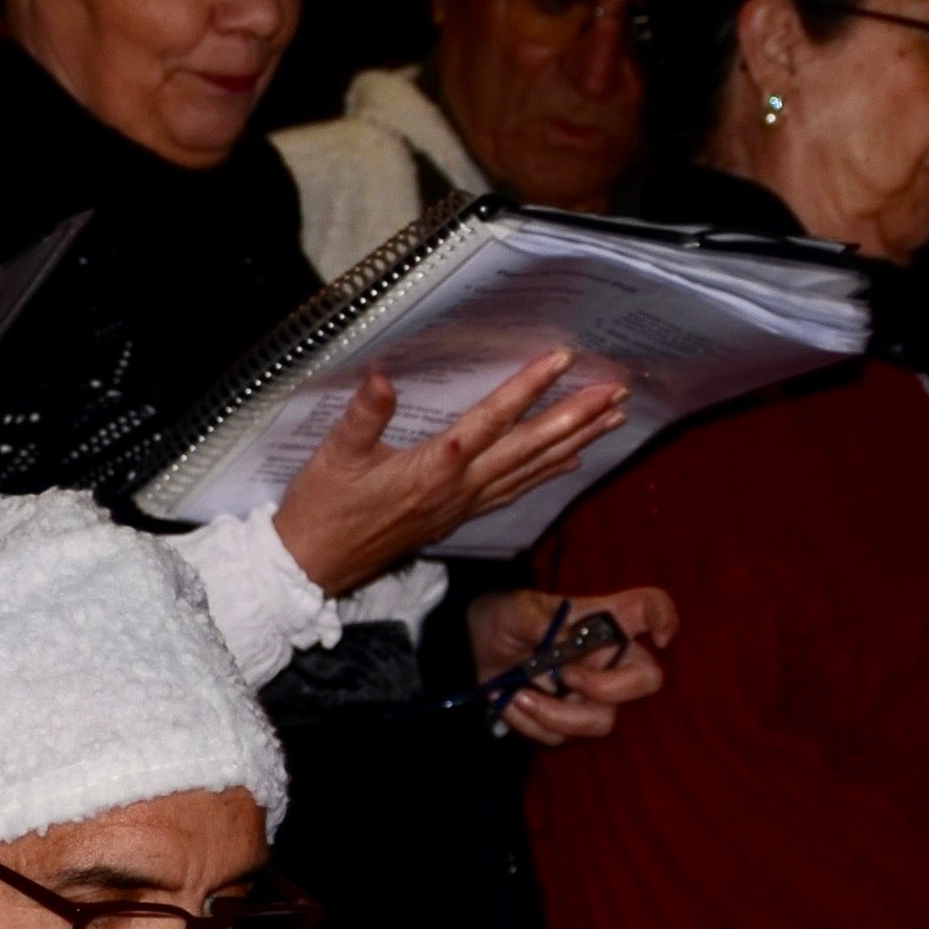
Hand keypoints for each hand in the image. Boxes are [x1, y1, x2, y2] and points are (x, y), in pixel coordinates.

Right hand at [270, 353, 630, 596]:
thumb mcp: (333, 457)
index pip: (491, 421)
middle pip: (528, 448)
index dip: (527, 388)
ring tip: (613, 419)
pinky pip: (514, 492)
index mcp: (433, 469)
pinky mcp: (457, 517)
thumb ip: (362, 417)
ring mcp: (461, 506)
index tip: (562, 360)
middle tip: (616, 392)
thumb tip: (383, 378)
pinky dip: (547, 474)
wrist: (312, 568)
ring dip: (575, 443)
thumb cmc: (321, 511)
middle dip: (576, 417)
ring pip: (530, 470)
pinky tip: (571, 461)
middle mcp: (458, 489)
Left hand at [464, 586, 676, 744]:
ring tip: (519, 693)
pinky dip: (530, 722)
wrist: (473, 647)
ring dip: (556, 713)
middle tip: (567, 677)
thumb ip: (543, 623)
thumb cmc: (505, 619)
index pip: (650, 608)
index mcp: (603, 619)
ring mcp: (591, 693)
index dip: (665, 619)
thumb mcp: (516, 611)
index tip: (660, 637)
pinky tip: (512, 699)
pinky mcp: (566, 721)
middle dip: (610, 687)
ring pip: (602, 721)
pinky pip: (560, 737)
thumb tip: (570, 642)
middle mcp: (607, 658)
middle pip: (647, 679)